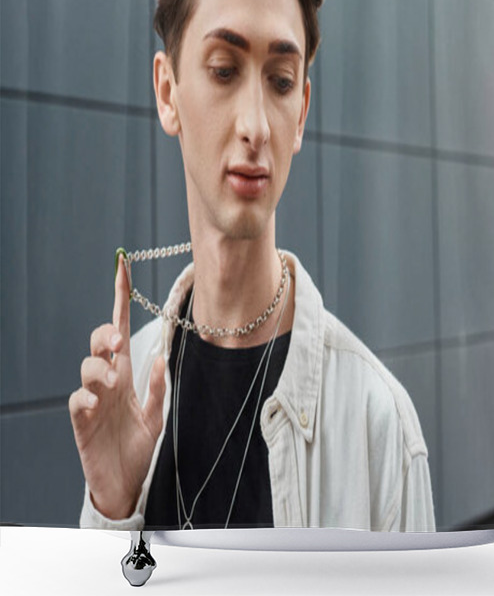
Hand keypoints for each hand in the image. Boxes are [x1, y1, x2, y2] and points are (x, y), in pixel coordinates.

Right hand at [69, 251, 166, 519]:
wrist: (128, 483)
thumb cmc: (141, 445)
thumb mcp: (158, 413)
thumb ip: (158, 386)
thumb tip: (160, 357)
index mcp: (127, 373)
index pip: (122, 328)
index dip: (121, 298)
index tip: (122, 265)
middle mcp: (109, 381)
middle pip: (98, 343)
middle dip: (104, 335)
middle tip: (117, 341)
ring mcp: (93, 400)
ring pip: (86, 367)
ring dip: (98, 367)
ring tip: (111, 379)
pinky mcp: (82, 423)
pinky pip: (77, 401)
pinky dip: (85, 396)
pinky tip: (96, 401)